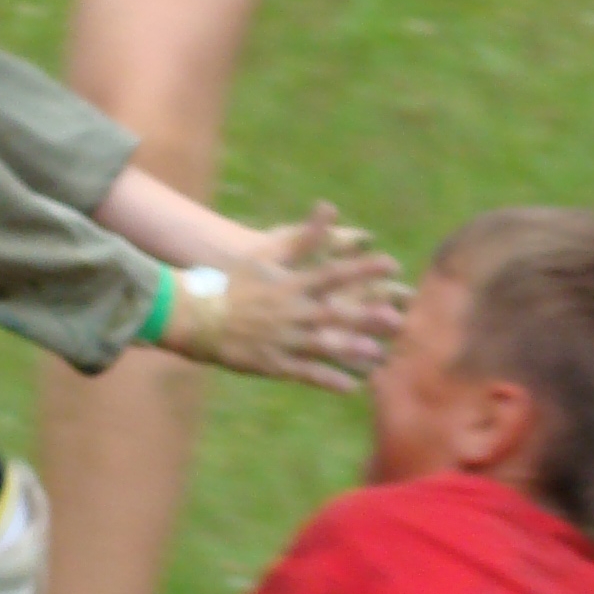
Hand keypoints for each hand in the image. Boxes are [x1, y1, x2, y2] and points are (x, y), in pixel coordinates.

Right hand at [166, 206, 407, 390]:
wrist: (197, 316)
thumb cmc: (235, 282)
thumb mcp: (267, 255)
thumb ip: (303, 237)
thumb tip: (329, 207)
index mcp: (290, 285)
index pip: (332, 273)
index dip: (362, 269)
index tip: (390, 264)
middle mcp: (290, 312)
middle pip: (333, 314)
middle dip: (366, 316)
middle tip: (396, 318)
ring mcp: (282, 340)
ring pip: (322, 346)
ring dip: (352, 350)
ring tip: (378, 354)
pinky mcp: (274, 363)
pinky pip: (305, 373)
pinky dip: (328, 379)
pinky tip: (351, 386)